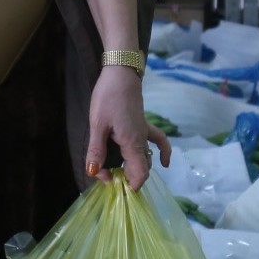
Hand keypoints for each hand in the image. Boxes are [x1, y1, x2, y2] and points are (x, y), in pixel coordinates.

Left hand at [85, 66, 170, 190]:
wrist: (120, 74)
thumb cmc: (107, 97)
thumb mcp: (97, 125)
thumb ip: (96, 150)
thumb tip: (94, 173)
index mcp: (131, 143)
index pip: (138, 174)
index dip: (127, 185)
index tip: (109, 183)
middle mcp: (141, 141)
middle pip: (140, 169)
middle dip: (128, 179)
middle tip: (110, 180)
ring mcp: (144, 133)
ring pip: (145, 158)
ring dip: (136, 169)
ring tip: (121, 175)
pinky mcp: (144, 125)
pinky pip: (159, 141)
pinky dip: (163, 153)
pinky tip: (164, 163)